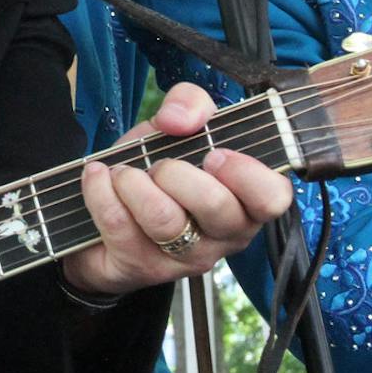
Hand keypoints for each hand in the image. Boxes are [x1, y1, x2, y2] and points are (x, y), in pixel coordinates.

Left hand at [61, 83, 295, 296]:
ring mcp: (186, 258)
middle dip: (177, 173)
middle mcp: (225, 236)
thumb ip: (190, 104)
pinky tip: (98, 178)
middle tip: (158, 165)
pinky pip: (121, 226)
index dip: (246, 174)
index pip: (273, 198)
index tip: (214, 154)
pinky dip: (101, 192)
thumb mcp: (177, 129)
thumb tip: (179, 119)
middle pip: (217, 208)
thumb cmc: (156, 171)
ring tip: (122, 172)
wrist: (103, 215)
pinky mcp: (143, 268)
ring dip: (134, 183)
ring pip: (165, 220)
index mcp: (246, 200)